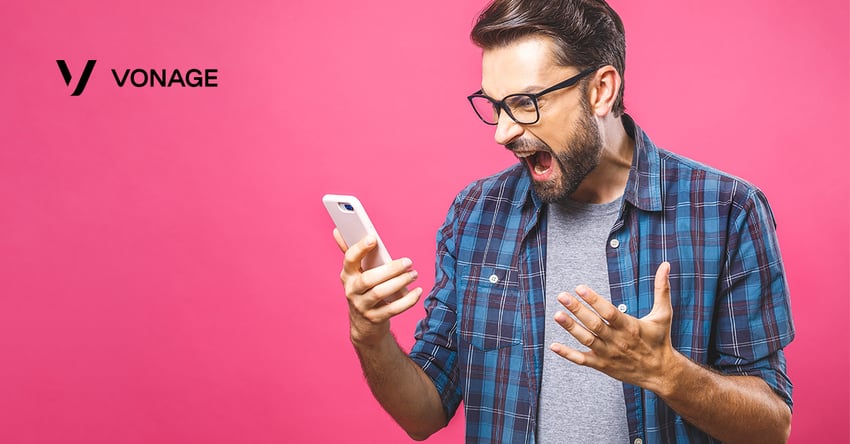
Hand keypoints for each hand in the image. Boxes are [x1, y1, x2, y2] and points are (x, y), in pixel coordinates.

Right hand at [334, 229, 422, 346]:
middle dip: (390, 269)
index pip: (349, 259)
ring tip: (413, 274)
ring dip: (400, 282)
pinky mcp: (375, 319)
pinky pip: (393, 309)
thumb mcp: (355, 274)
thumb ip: (352, 253)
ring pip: (380, 293)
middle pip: (368, 278)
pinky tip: (417, 291)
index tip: (373, 238)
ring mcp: (362, 306)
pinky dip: (407, 300)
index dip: (360, 249)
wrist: (364, 325)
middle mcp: (351, 290)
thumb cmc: (363, 291)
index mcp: (347, 275)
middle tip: (408, 262)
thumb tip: (337, 231)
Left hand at [550, 262, 682, 392]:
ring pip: (586, 340)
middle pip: (594, 324)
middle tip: (562, 296)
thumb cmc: (660, 340)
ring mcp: (609, 354)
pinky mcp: (602, 365)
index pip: (609, 312)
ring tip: (557, 315)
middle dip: (577, 310)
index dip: (594, 300)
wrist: (661, 373)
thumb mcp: (663, 314)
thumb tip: (665, 265)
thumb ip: (662, 289)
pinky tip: (554, 345)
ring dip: (571, 328)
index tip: (580, 288)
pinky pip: (582, 360)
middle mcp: (618, 341)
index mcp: (631, 327)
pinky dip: (567, 354)